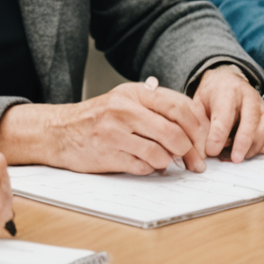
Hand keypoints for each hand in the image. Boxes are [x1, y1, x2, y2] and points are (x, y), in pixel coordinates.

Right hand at [0, 80, 209, 173]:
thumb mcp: (126, 99)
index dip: (198, 128)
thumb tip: (195, 124)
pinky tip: (147, 164)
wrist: (59, 131)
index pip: (179, 107)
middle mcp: (126, 110)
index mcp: (135, 93)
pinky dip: (151, 169)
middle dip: (190, 151)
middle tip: (196, 163)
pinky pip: (143, 167)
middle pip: (174, 132)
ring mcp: (116, 133)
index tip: (204, 142)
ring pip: (161, 153)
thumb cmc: (99, 116)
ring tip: (166, 161)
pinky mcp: (108, 155)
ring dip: (169, 161)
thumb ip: (157, 106)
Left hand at [194, 65, 263, 161]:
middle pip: (252, 119)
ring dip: (255, 146)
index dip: (218, 136)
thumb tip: (203, 151)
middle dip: (243, 143)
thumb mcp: (197, 105)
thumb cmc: (211, 97)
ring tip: (240, 156)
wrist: (225, 81)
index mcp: (227, 91)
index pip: (225, 115)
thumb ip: (200, 126)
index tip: (211, 152)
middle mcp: (249, 95)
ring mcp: (263, 104)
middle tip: (234, 160)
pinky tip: (257, 150)